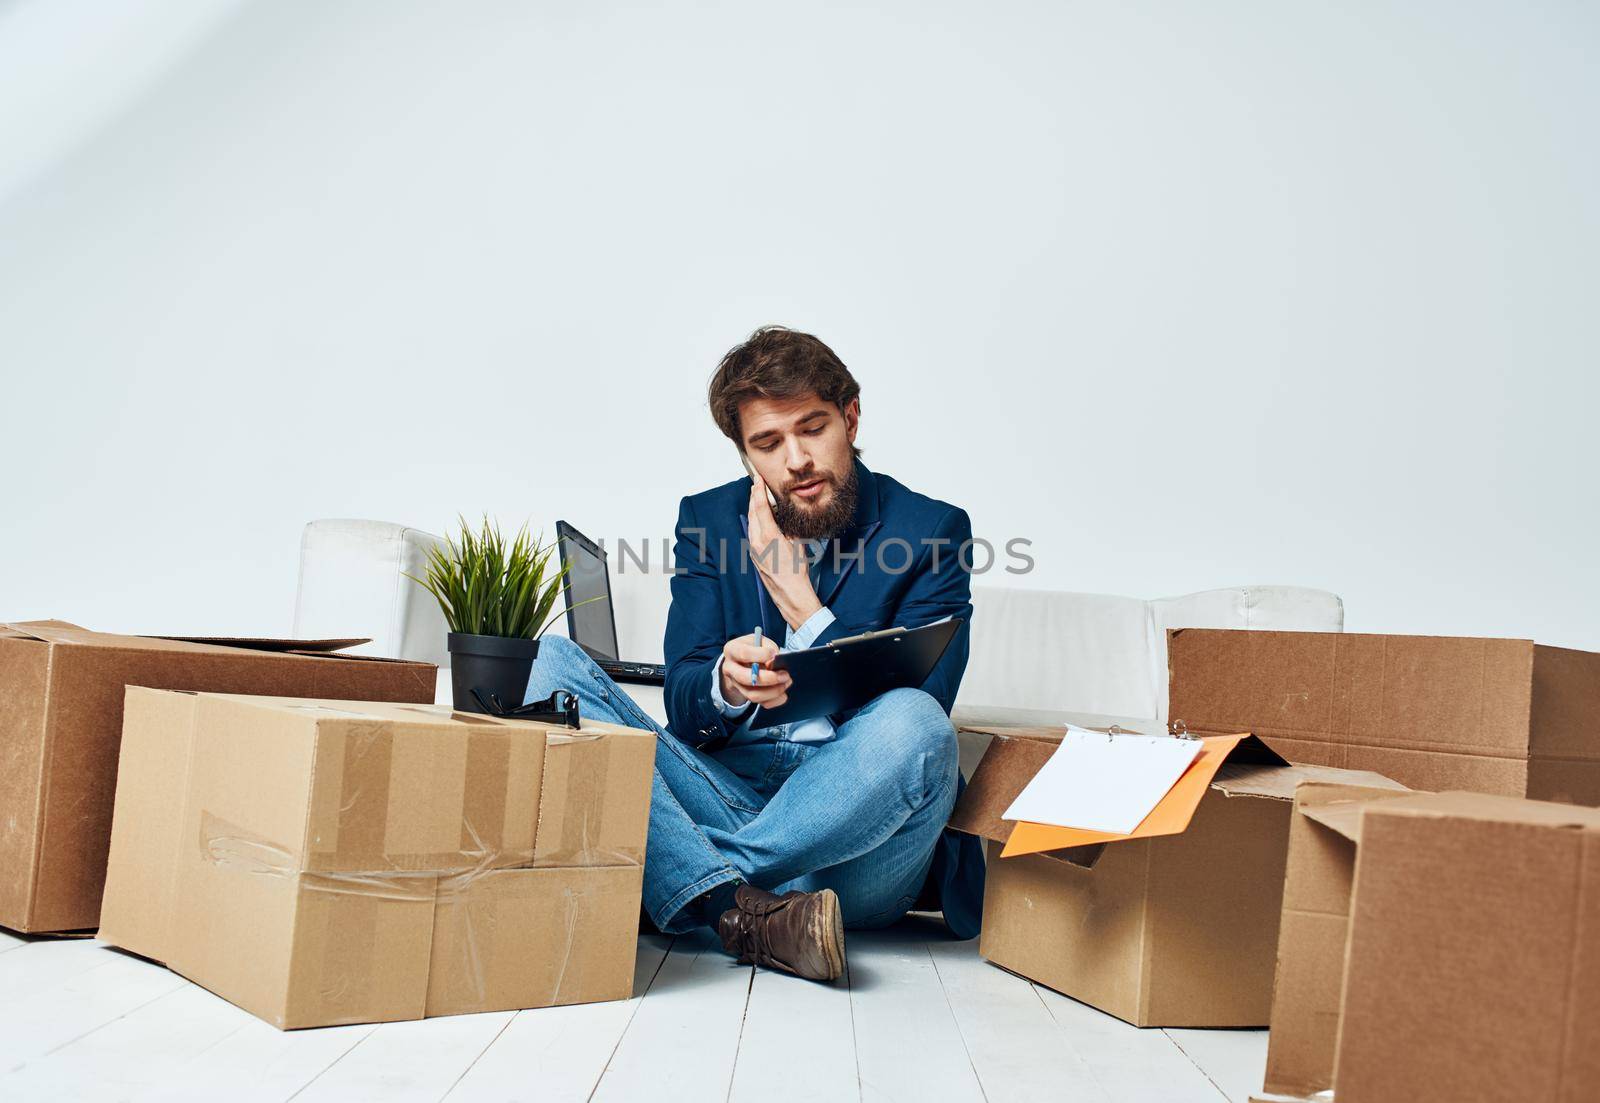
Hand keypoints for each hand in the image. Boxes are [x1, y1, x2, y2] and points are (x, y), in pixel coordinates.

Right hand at [719, 632, 790, 708]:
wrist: (743, 660)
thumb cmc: (754, 648)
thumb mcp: (759, 640)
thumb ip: (768, 647)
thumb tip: (776, 660)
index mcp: (732, 650)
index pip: (744, 654)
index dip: (762, 655)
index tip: (775, 655)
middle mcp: (730, 669)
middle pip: (745, 678)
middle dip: (768, 678)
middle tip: (785, 675)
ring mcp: (736, 684)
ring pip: (752, 695)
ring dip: (773, 691)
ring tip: (786, 682)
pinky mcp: (746, 695)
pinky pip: (760, 703)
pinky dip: (775, 700)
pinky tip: (783, 693)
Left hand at [747, 472, 822, 629]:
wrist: (791, 595)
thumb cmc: (797, 573)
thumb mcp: (797, 544)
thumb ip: (788, 529)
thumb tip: (785, 520)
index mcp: (768, 536)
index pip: (760, 507)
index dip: (758, 491)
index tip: (757, 480)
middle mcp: (757, 542)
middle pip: (752, 513)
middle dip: (753, 497)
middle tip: (756, 485)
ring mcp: (754, 550)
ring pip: (751, 524)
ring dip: (753, 510)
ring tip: (757, 499)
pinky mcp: (754, 557)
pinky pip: (752, 534)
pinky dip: (755, 523)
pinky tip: (760, 521)